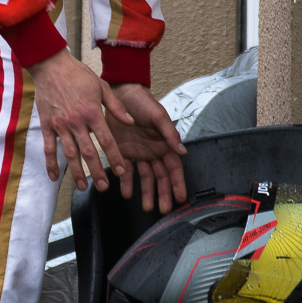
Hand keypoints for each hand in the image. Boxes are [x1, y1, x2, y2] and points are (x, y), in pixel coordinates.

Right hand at [26, 49, 133, 194]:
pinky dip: (51, 164)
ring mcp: (61, 125)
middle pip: (89, 153)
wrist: (52, 66)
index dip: (115, 157)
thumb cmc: (79, 75)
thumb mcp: (102, 86)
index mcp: (93, 112)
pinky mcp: (48, 125)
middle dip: (98, 172)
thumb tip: (130, 122)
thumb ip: (116, 106)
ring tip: (83, 187)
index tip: (121, 171)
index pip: (107, 141)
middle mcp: (77, 122)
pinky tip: (55, 177)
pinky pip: (49, 148)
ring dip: (77, 172)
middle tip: (104, 187)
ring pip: (70, 154)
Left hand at [105, 83, 188, 212]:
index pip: (174, 168)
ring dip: (146, 192)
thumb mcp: (158, 116)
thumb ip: (169, 134)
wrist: (119, 93)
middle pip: (160, 177)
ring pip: (145, 177)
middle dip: (163, 194)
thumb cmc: (142, 102)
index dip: (178, 183)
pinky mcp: (123, 151)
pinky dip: (126, 182)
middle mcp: (153, 151)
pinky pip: (126, 171)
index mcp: (164, 144)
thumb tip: (182, 151)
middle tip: (164, 210)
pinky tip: (125, 193)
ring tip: (146, 207)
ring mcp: (138, 153)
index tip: (181, 198)